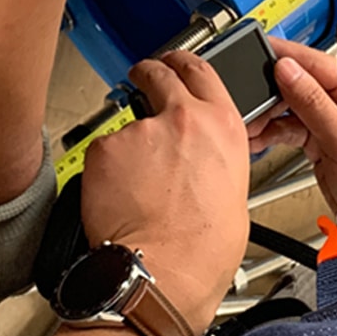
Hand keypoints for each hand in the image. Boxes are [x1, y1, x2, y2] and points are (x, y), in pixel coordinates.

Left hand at [81, 51, 250, 333]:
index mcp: (222, 126)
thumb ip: (214, 157)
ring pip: (127, 126)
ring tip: (133, 186)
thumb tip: (198, 159)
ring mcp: (141, 131)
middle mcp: (183, 118)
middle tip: (141, 80)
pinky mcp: (106, 149)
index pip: (201, 71)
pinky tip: (117, 196)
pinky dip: (104, 170)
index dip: (183, 63)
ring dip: (127, 147)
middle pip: (159, 73)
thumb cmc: (202, 249)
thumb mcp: (234, 190)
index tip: (173, 62)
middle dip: (147, 74)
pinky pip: (103, 153)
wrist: (164, 273)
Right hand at [247, 39, 336, 212]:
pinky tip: (255, 137)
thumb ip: (313, 102)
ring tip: (247, 123)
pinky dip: (269, 132)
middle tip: (248, 100)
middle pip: (296, 81)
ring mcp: (328, 116)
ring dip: (265, 114)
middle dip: (269, 91)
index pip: (315, 60)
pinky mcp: (315, 136)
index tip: (257, 53)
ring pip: (287, 105)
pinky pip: (286, 127)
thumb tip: (287, 70)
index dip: (284, 56)